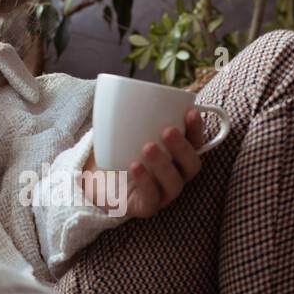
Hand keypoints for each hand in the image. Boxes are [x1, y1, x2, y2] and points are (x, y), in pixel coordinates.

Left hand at [83, 109, 204, 218]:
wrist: (96, 179)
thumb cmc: (118, 150)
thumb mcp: (124, 128)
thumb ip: (131, 111)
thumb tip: (123, 86)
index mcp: (178, 155)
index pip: (196, 143)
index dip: (197, 129)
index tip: (190, 112)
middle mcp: (176, 175)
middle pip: (191, 165)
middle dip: (182, 147)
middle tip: (167, 130)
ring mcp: (163, 194)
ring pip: (174, 184)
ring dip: (163, 165)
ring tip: (148, 147)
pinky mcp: (146, 207)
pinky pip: (152, 200)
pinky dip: (145, 182)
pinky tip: (135, 167)